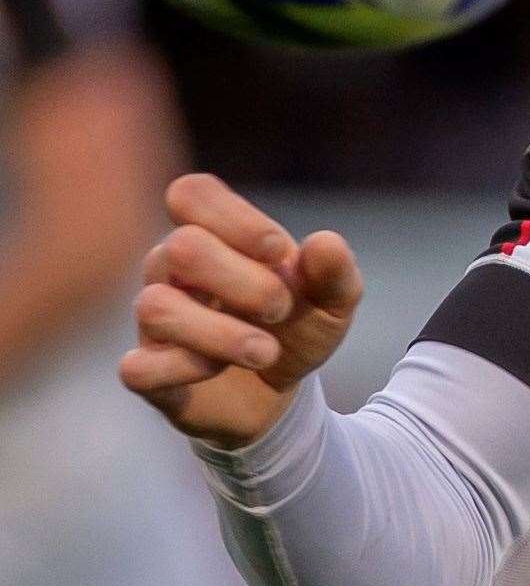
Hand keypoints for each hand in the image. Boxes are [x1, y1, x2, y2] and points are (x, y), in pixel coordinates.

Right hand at [119, 172, 362, 449]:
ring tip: (265, 351)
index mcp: (215, 235)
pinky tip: (218, 371)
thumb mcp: (334, 300)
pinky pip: (138, 367)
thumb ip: (335, 271)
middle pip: (181, 247)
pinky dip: (187, 370)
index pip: (191, 194)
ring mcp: (154, 319)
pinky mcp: (146, 371)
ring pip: (155, 306)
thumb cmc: (298, 327)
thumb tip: (324, 242)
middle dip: (245, 281)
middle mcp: (172, 269)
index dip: (235, 218)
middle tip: (281, 309)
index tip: (278, 252)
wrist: (281, 392)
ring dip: (223, 333)